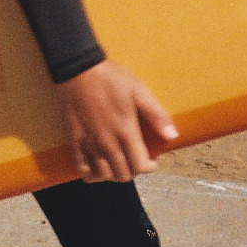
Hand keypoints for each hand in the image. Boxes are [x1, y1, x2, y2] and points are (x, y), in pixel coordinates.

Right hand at [55, 59, 177, 182]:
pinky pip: (83, 170)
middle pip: (123, 175)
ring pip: (104, 176)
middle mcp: (107, 143)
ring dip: (114, 174)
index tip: (152, 159)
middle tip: (137, 158)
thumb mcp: (138, 90)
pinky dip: (92, 175)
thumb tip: (172, 135)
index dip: (149, 166)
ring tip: (120, 162)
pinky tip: (98, 167)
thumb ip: (156, 114)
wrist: (77, 69)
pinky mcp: (74, 142)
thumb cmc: (110, 78)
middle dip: (134, 170)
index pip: (140, 166)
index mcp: (125, 131)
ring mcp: (89, 145)